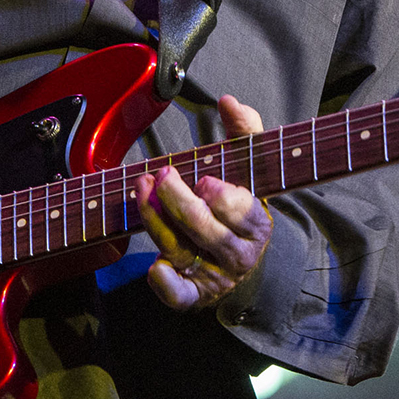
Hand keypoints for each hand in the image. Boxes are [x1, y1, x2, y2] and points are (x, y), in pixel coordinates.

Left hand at [133, 94, 271, 310]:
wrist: (238, 255)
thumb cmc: (237, 201)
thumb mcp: (247, 165)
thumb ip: (244, 130)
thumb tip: (229, 101)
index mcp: (257, 223)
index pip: (241, 211)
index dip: (222, 196)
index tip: (204, 179)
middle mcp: (239, 254)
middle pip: (206, 230)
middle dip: (179, 200)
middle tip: (161, 173)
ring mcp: (215, 275)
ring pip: (183, 251)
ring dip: (156, 221)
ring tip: (141, 189)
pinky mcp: (194, 294)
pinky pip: (180, 297)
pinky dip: (167, 285)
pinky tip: (154, 267)